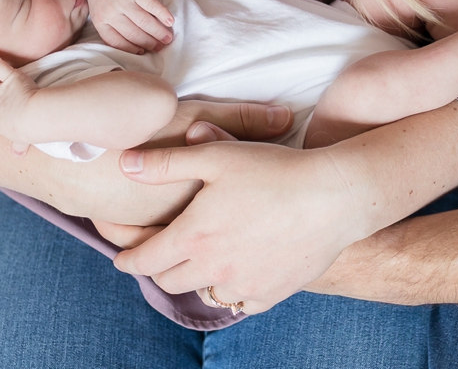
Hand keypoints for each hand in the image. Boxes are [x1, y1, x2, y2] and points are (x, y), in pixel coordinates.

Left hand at [85, 0, 174, 53]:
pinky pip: (151, 6)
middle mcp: (111, 13)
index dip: (133, 49)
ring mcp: (123, 1)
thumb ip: (111, 29)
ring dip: (159, 32)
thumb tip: (133, 48)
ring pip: (144, 22)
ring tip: (168, 38)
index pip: (118, 42)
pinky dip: (163, 14)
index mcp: (101, 22)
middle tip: (162, 46)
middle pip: (134, 33)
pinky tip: (170, 21)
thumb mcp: (99, 14)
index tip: (144, 52)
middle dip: (150, 42)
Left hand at [111, 134, 371, 313]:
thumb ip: (166, 163)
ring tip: (202, 261)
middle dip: (158, 269)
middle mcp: (213, 268)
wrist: (334, 196)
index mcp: (193, 236)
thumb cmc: (275, 169)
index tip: (122, 259)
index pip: (143, 260)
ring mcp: (243, 286)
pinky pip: (240, 302)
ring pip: (205, 292)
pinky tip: (239, 270)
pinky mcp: (271, 295)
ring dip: (197, 279)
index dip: (127, 259)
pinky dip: (233, 289)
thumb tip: (124, 164)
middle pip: (168, 281)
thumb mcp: (217, 155)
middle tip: (160, 256)